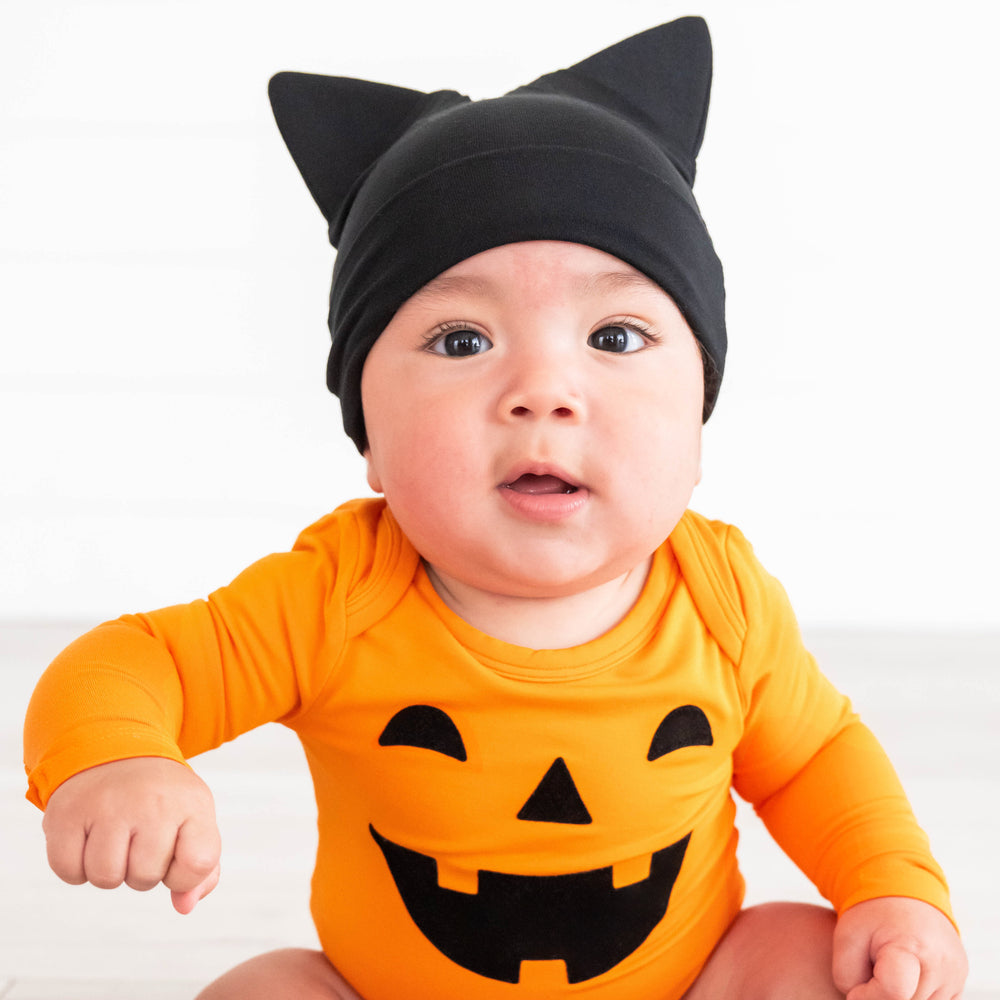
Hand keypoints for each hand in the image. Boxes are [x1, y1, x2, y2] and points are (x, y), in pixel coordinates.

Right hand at [42, 757, 221, 913]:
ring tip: (115, 838)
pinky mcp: (67, 812)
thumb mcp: (193, 821)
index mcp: (191, 803)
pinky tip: (88, 838)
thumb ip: (201, 869)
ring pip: (106, 878)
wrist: (116, 749)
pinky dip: (76, 867)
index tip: (175, 857)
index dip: (183, 876)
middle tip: (139, 839)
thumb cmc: (160, 799)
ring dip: (109, 871)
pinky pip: (69, 871)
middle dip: (141, 871)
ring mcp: (107, 805)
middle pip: (145, 878)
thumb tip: (185, 906)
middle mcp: (151, 802)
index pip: (198, 864)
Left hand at [833, 896, 967, 999]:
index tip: (858, 983)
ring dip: (900, 996)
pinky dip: (914, 995)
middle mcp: (940, 964)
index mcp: (911, 947)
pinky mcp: (959, 983)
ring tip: (888, 969)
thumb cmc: (872, 916)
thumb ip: (847, 977)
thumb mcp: (846, 937)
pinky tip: (904, 976)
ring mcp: (954, 976)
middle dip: (883, 994)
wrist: (903, 896)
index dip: (869, 995)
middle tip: (873, 969)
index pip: (894, 992)